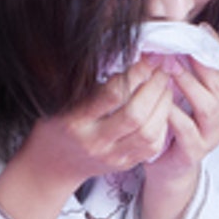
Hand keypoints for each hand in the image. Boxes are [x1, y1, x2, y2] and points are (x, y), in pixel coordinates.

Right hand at [0, 62, 176, 218]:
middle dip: (155, 87)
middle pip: (136, 115)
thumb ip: (89, 82)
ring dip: (164, 105)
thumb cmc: (57, 122)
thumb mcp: (62, 99)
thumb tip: (125, 53)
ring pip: (149, 133)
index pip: (112, 95)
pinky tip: (163, 109)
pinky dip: (163, 125)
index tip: (146, 58)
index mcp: (75, 121)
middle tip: (163, 68)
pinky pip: (152, 147)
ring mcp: (111, 157)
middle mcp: (94, 142)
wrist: (53, 164)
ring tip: (166, 86)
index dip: (135, 73)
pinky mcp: (124, 165)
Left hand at [136, 43, 218, 218]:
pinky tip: (161, 105)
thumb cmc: (174, 122)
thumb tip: (173, 34)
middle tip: (179, 46)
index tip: (201, 28)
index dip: (215, 46)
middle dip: (201, 62)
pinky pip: (188, 132)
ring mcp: (212, 134)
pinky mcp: (196, 151)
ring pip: (208, 106)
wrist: (170, 165)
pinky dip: (175, 116)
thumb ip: (184, 67)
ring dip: (189, 85)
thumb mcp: (183, 93)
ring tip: (169, 70)